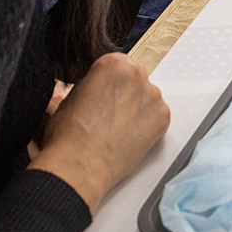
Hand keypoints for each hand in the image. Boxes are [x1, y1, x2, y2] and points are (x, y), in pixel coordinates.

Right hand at [28, 53, 169, 211]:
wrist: (79, 168)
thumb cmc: (68, 135)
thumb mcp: (68, 98)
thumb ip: (88, 84)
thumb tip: (92, 87)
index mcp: (113, 63)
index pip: (117, 64)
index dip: (108, 81)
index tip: (104, 94)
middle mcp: (137, 74)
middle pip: (134, 78)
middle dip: (124, 92)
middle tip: (110, 114)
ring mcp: (153, 95)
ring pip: (147, 96)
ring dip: (137, 107)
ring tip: (118, 129)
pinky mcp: (163, 117)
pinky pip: (157, 115)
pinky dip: (147, 124)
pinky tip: (130, 136)